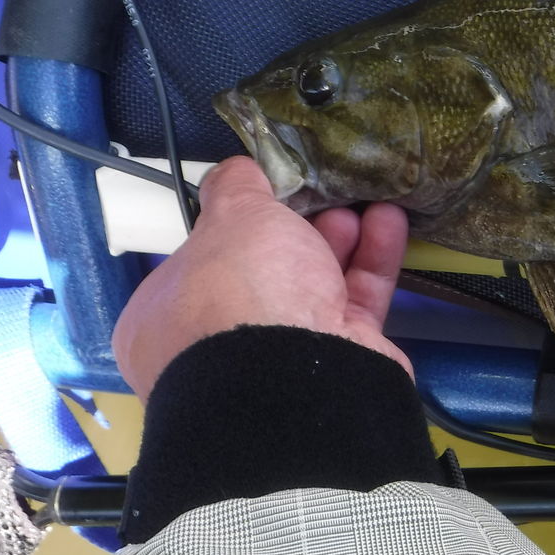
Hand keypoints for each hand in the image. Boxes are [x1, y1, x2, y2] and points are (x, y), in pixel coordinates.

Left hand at [114, 155, 412, 400]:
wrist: (295, 383)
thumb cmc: (240, 293)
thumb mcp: (232, 217)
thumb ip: (234, 188)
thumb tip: (235, 170)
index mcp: (164, 317)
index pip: (196, 261)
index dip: (232, 223)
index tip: (264, 193)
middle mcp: (216, 344)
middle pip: (263, 271)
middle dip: (296, 227)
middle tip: (321, 192)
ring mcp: (278, 359)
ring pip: (313, 286)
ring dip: (340, 239)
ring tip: (364, 199)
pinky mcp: (336, 364)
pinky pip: (354, 304)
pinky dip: (372, 261)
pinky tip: (390, 221)